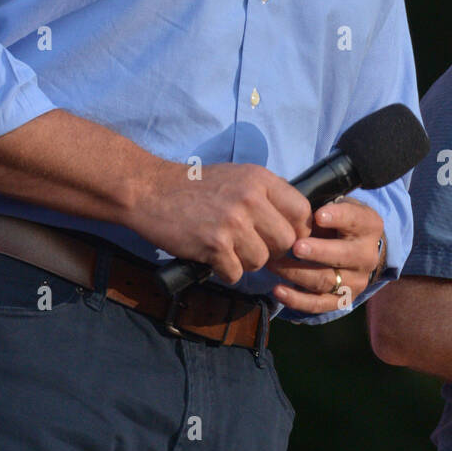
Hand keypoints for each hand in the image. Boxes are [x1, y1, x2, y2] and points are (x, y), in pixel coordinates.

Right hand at [126, 161, 313, 285]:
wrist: (150, 191)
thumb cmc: (193, 186)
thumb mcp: (236, 176)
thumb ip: (266, 194)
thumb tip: (297, 220)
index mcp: (259, 179)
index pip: (301, 211)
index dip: (297, 230)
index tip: (282, 236)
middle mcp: (250, 198)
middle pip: (285, 241)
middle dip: (269, 249)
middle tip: (248, 245)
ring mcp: (233, 222)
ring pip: (260, 261)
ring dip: (244, 261)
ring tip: (225, 247)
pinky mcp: (214, 245)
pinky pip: (235, 274)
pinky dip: (223, 271)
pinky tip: (210, 256)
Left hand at [268, 198, 385, 315]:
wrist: (356, 249)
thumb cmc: (338, 221)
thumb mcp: (335, 206)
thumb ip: (319, 208)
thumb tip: (292, 212)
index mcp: (369, 226)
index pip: (355, 220)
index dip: (338, 217)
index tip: (318, 215)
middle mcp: (367, 256)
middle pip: (344, 256)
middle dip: (318, 251)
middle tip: (296, 247)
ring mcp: (356, 281)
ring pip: (327, 281)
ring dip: (297, 274)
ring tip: (274, 264)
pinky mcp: (342, 300)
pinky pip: (319, 304)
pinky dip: (297, 300)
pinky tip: (278, 290)